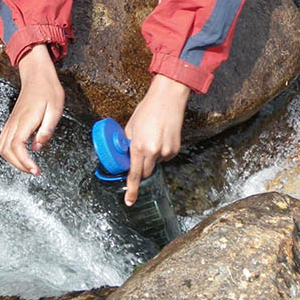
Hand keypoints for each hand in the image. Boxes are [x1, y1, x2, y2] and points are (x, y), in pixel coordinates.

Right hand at [0, 44, 63, 175]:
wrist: (37, 75)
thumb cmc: (48, 90)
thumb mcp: (56, 108)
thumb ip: (47, 129)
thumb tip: (37, 147)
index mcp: (26, 119)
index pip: (17, 146)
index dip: (24, 162)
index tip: (35, 170)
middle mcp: (14, 122)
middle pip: (6, 150)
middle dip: (18, 165)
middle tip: (34, 171)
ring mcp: (11, 122)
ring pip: (1, 146)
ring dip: (12, 160)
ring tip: (27, 165)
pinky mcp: (11, 122)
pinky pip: (3, 140)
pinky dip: (9, 152)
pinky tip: (20, 155)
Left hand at [123, 75, 189, 205]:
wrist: (168, 99)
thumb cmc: (147, 109)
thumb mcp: (130, 127)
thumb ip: (127, 143)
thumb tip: (125, 154)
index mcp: (139, 147)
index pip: (134, 174)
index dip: (131, 190)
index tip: (129, 200)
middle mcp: (154, 152)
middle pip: (144, 173)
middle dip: (139, 168)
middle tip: (137, 154)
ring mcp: (166, 152)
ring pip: (155, 164)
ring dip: (151, 157)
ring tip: (151, 137)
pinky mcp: (175, 149)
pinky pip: (164, 157)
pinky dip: (160, 152)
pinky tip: (160, 137)